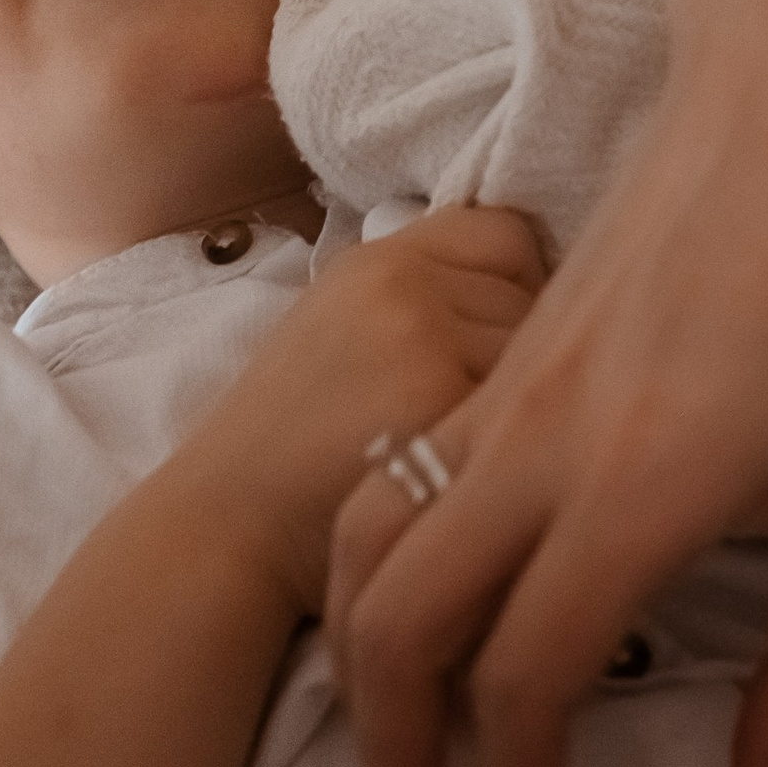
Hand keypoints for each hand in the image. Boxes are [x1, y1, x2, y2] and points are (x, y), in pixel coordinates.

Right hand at [180, 207, 546, 617]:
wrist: (228, 529)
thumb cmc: (291, 451)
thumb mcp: (340, 336)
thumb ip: (421, 302)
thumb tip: (535, 296)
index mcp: (376, 261)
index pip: (507, 236)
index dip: (520, 289)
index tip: (492, 345)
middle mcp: (400, 283)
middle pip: (532, 300)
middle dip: (517, 360)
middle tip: (465, 419)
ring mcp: (422, 338)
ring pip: (539, 359)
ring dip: (519, 411)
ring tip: (461, 455)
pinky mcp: (439, 403)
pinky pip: (524, 416)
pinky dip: (509, 452)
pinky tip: (467, 483)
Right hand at [327, 0, 767, 766]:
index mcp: (633, 490)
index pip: (523, 690)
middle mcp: (534, 449)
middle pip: (395, 638)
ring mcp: (498, 396)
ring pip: (362, 558)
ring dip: (368, 677)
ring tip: (418, 766)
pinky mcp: (498, 366)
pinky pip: (384, 492)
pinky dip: (375, 587)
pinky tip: (436, 632)